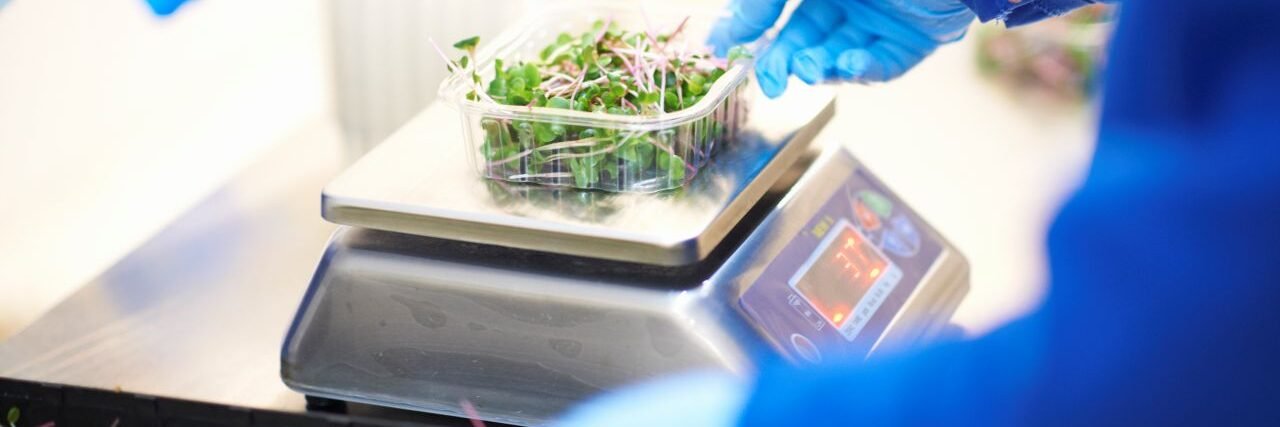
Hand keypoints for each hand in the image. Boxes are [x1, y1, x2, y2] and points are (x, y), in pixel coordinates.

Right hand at [709, 0, 975, 96]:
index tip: (732, 60)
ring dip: (822, 67)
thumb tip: (721, 37)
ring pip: (840, 55)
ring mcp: (882, 19)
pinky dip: (862, 70)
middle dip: (787, 61)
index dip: (755, 35)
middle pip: (805, 38)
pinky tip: (850, 66)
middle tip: (774, 81)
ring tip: (814, 66)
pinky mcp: (915, 40)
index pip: (778, 12)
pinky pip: (882, 64)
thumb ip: (759, 1)